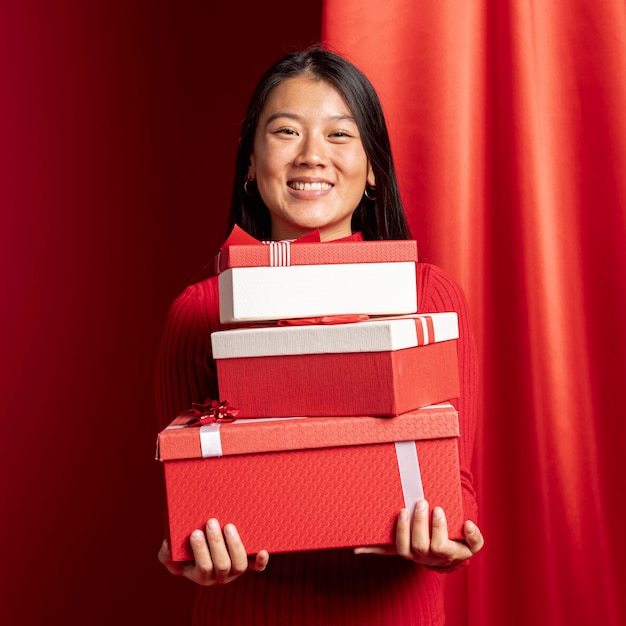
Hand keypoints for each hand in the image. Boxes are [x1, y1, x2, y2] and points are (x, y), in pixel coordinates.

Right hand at [158, 518, 268, 585]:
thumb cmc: (187, 554)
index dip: (200, 551)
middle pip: (222, 565)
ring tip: (228, 526)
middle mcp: (220, 576)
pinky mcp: (249, 564)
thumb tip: (168, 544)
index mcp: (201, 575)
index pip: (203, 567)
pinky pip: (257, 567)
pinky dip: (261, 561)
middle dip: (216, 543)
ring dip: (235, 545)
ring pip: (239, 565)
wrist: (206, 550)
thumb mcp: (172, 556)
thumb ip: (166, 554)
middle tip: (211, 522)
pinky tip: (263, 550)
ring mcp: (235, 571)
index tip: (195, 532)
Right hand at [354, 499, 483, 569]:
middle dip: (420, 523)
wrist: (451, 553)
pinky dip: (472, 533)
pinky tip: (467, 522)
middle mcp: (430, 557)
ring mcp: (450, 555)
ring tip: (438, 508)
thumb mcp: (402, 545)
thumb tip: (355, 549)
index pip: (404, 547)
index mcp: (414, 553)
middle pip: (422, 546)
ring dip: (439, 527)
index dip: (403, 530)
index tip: (403, 510)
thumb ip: (380, 546)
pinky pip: (474, 545)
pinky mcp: (469, 549)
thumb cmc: (422, 542)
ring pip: (442, 548)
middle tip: (420, 502)